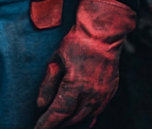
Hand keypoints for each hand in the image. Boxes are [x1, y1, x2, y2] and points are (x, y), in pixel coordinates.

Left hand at [35, 0, 135, 128]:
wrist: (103, 33)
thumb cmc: (78, 42)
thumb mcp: (56, 59)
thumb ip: (48, 84)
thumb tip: (41, 105)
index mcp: (76, 84)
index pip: (59, 112)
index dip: (46, 124)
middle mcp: (91, 93)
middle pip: (72, 118)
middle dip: (58, 124)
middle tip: (46, 124)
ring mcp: (103, 94)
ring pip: (86, 117)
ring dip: (72, 121)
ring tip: (61, 122)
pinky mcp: (110, 92)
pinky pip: (97, 111)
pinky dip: (87, 117)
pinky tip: (80, 119)